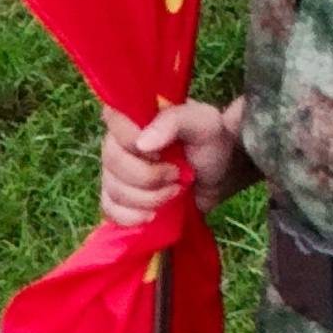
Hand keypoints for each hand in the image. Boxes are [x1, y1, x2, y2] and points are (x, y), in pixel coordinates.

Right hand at [99, 97, 239, 229]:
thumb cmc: (211, 143)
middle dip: (148, 177)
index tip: (163, 154)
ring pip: (113, 190)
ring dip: (147, 198)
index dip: (135, 145)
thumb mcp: (203, 123)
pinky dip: (130, 217)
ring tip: (174, 192)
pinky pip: (110, 210)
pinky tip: (152, 215)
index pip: (113, 124)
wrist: (221, 176)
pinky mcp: (121, 198)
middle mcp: (118, 141)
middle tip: (177, 175)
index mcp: (134, 116)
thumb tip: (142, 143)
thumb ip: (174, 122)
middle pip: (112, 162)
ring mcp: (117, 172)